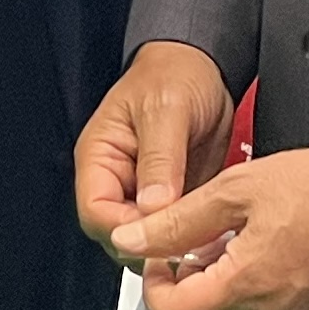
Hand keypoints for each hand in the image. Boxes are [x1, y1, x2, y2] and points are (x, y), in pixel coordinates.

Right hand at [77, 38, 239, 248]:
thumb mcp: (166, 110)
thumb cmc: (173, 74)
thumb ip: (159, 159)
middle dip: (150, 242)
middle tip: (187, 241)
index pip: (95, 211)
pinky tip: (212, 231)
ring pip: (148, 236)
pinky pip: (176, 228)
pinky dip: (192, 235)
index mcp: (100, 157)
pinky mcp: (173, 197)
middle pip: (119, 232)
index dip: (124, 229)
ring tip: (203, 237)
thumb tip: (152, 206)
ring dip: (174, 242)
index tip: (158, 234)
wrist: (204, 66)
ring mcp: (145, 191)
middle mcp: (118, 179)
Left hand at [115, 145, 308, 309]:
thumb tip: (131, 242)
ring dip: (224, 296)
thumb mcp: (233, 191)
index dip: (157, 282)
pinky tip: (273, 266)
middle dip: (189, 288)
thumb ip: (174, 224)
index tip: (164, 254)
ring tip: (243, 248)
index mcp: (246, 289)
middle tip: (203, 246)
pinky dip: (261, 305)